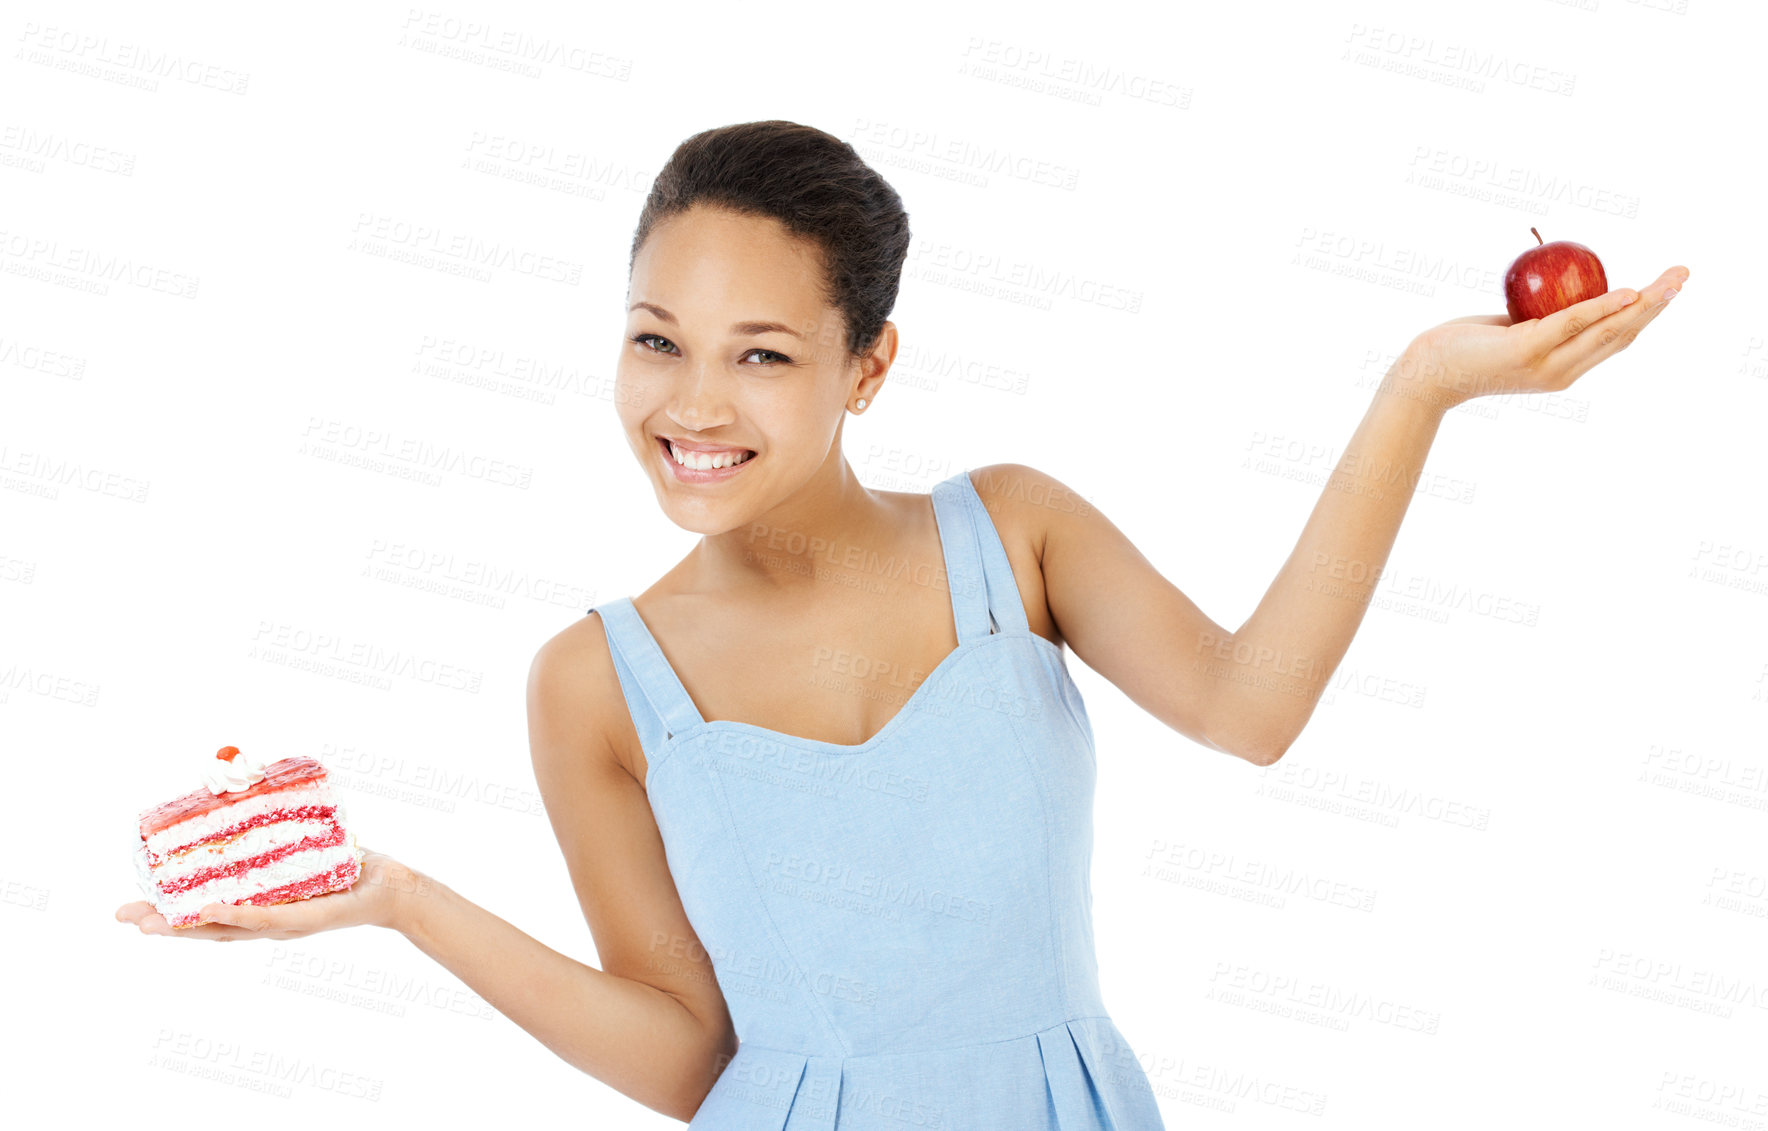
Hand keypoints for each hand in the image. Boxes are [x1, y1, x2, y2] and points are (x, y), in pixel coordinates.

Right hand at [115, 848, 419, 940]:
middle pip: (203, 927)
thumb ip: (268, 822)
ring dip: (186, 925)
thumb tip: (239, 780)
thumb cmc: (344, 865)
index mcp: (257, 905)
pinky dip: (235, 914)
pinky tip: (208, 911)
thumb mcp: (300, 842)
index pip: (204, 913)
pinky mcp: (304, 918)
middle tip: (122, 917)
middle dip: (161, 924)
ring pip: (226, 928)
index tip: (131, 909)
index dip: (168, 913)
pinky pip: (264, 916)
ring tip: (150, 923)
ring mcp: (281, 923)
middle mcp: (263, 921)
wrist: (389, 886)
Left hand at [1387, 265, 1688, 413]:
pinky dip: (1601, 308)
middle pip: (1622, 336)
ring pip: (1606, 331)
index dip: (1646, 316)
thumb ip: (1537, 323)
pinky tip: (1626, 292)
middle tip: (1685, 275)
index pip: (1614, 342)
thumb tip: (1554, 297)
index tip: (1669, 290)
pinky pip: (1572, 324)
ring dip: (1644, 303)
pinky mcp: (1527, 351)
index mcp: (1562, 370)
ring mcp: (1546, 364)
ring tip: (1670, 281)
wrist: (1427, 376)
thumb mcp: (1509, 335)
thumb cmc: (1463, 351)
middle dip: (1658, 305)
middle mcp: (1561, 372)